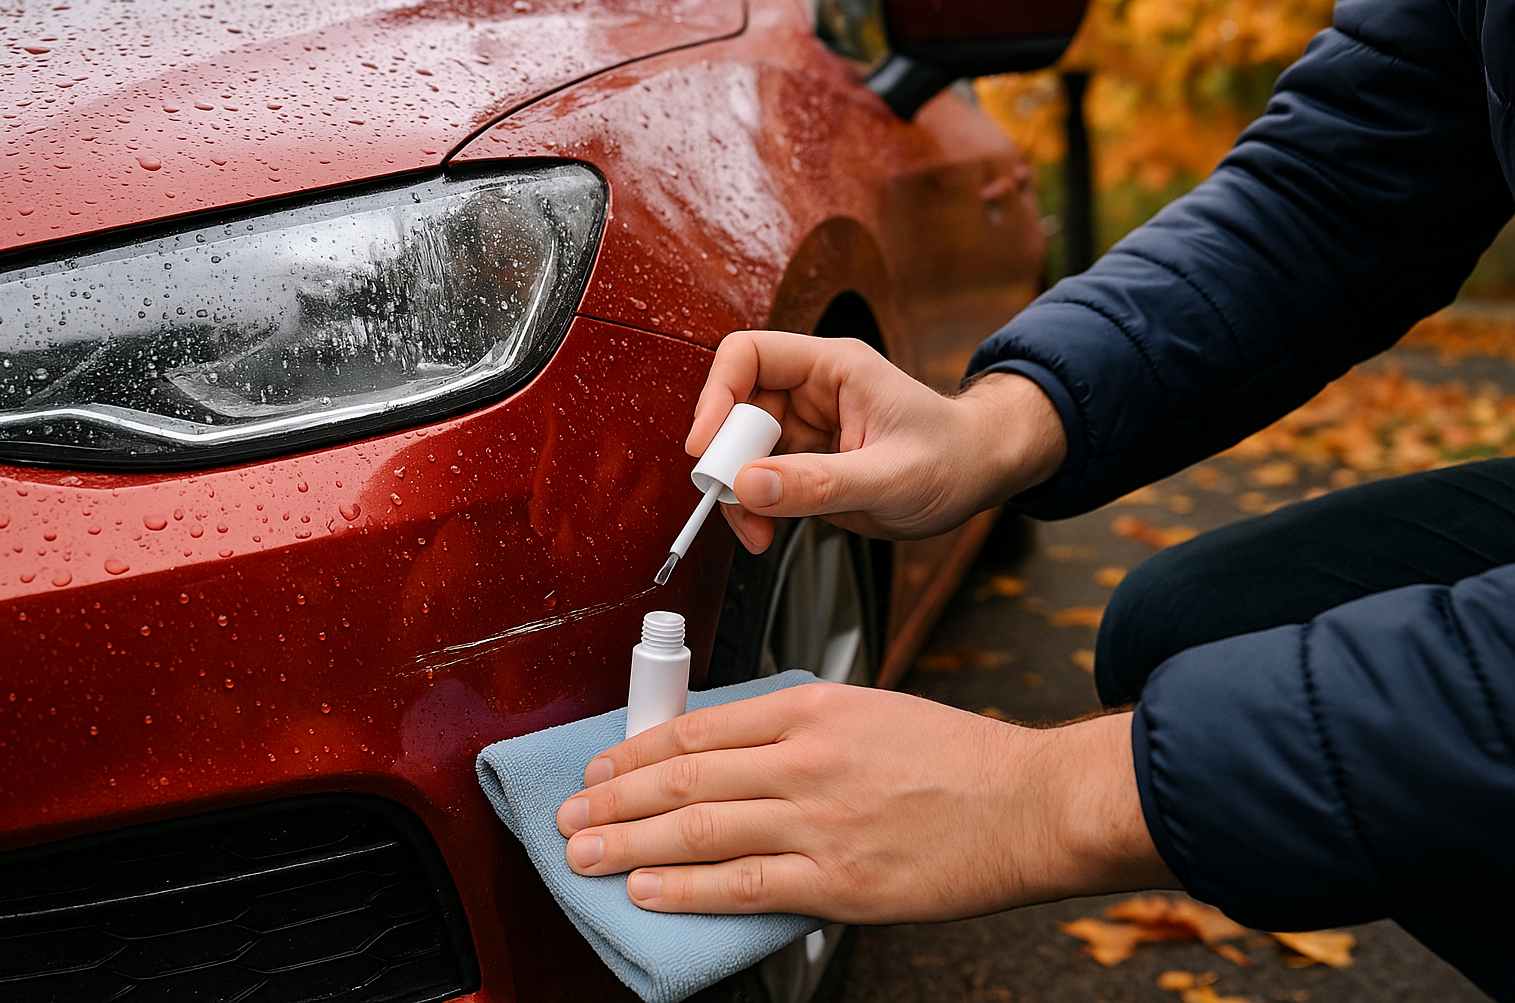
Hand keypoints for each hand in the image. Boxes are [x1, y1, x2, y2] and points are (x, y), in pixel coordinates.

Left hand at [555, 683, 1175, 921]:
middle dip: (614, 798)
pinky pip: (740, 886)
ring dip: (627, 842)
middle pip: (684, 776)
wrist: (1027, 804)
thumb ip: (801, 726)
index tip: (603, 765)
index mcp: (813, 709)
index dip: (639, 750)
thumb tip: (733, 753)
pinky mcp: (837, 882)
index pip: (700, 727)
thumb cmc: (959, 758)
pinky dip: (683, 888)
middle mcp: (806, 760)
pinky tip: (646, 889)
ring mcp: (818, 822)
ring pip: (697, 829)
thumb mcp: (871, 710)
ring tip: (583, 852)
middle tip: (570, 812)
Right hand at [687, 331, 1066, 552]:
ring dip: (739, 493)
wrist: (981, 475)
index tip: (706, 447)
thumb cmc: (954, 458)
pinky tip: (768, 532)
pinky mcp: (806, 462)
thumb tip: (748, 486)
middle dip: (728, 459)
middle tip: (735, 502)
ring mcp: (807, 427)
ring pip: (742, 451)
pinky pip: (761, 480)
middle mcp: (812, 391)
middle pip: (736, 410)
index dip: (717, 396)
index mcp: (832, 368)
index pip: (749, 356)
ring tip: (758, 531)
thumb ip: (819, 482)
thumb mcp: (890, 477)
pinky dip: (754, 509)